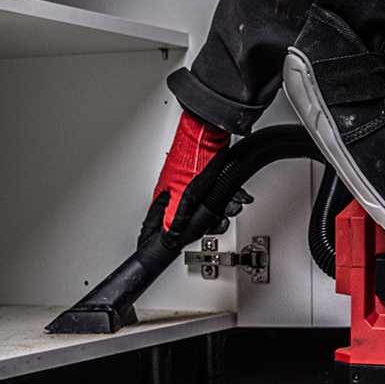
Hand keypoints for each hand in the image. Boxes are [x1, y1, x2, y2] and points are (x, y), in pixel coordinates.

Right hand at [139, 110, 251, 247]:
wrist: (213, 133)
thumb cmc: (196, 155)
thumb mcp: (186, 195)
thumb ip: (177, 219)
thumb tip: (170, 239)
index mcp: (164, 198)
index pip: (153, 226)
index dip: (152, 240)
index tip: (149, 250)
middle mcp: (175, 194)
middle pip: (186, 222)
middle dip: (206, 223)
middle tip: (216, 222)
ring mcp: (191, 188)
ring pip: (205, 211)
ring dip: (222, 210)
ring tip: (231, 205)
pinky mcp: (206, 182)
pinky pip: (216, 199)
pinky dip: (228, 199)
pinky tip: (235, 197)